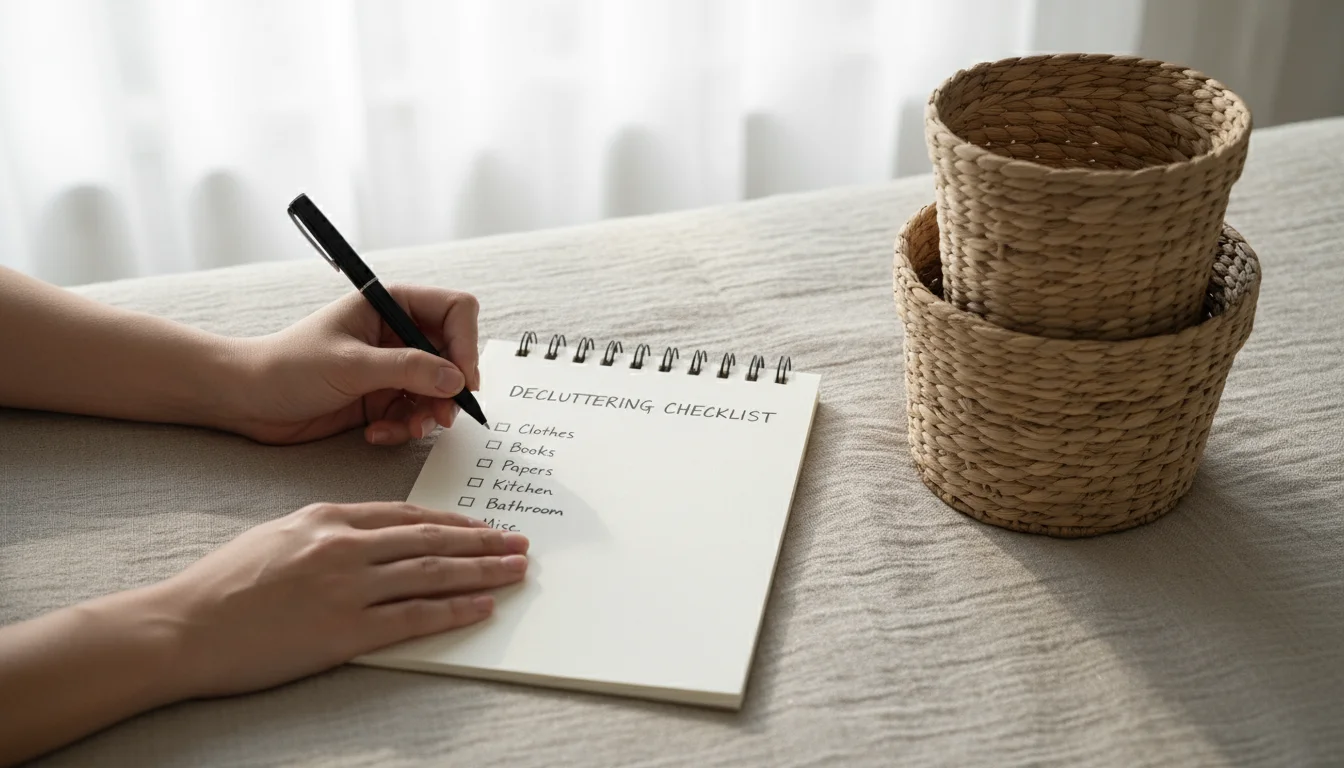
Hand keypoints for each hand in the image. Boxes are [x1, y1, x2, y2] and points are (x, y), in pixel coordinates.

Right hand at [152, 502, 527, 698]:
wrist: (185, 625)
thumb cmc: (224, 583)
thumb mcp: (278, 534)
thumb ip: (328, 531)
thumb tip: (370, 537)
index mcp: (328, 518)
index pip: (407, 515)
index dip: (453, 522)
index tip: (483, 526)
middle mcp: (345, 546)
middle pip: (431, 540)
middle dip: (482, 542)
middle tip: (519, 542)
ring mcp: (347, 588)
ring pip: (432, 573)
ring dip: (482, 571)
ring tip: (516, 569)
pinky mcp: (345, 630)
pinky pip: (414, 618)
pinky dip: (453, 610)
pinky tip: (482, 607)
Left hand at [225, 284, 480, 444]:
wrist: (248, 400)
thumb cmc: (288, 366)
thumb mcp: (351, 365)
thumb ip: (407, 369)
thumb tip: (456, 380)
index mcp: (390, 305)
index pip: (453, 311)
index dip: (465, 344)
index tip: (463, 380)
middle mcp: (397, 334)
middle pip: (452, 356)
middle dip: (449, 389)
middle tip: (441, 416)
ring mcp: (392, 367)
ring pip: (438, 390)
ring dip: (428, 414)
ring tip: (407, 430)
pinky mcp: (383, 398)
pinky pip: (414, 414)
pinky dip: (403, 428)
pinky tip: (377, 433)